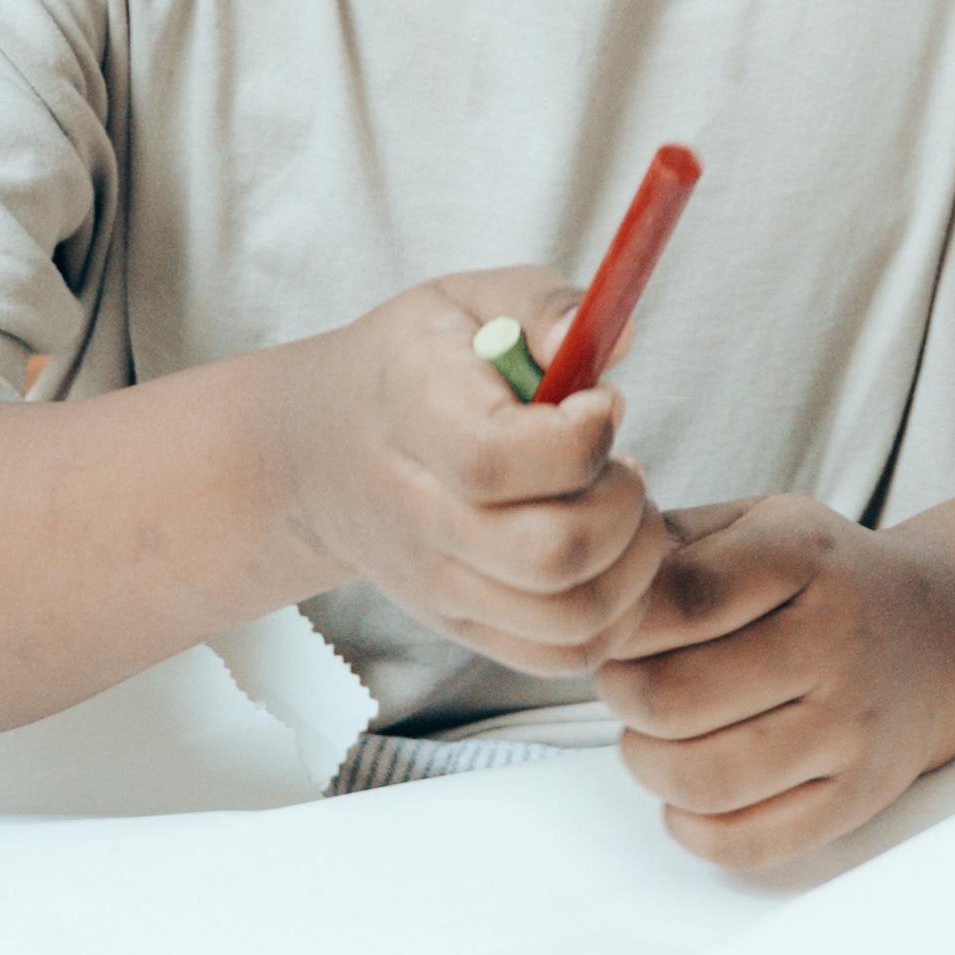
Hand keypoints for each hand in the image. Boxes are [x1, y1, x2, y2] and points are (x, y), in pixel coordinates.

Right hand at [274, 267, 668, 675]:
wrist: (320, 452)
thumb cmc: (413, 364)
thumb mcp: (467, 300)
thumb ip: (544, 306)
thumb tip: (623, 337)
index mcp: (414, 418)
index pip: (499, 462)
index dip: (581, 436)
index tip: (599, 401)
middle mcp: (421, 519)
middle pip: (551, 554)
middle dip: (623, 502)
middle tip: (619, 461)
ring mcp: (441, 588)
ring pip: (573, 617)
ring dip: (634, 559)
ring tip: (620, 504)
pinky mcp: (466, 628)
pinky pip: (567, 653)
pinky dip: (621, 610)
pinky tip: (612, 549)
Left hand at [590, 496, 954, 866]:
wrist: (940, 636)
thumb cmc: (824, 580)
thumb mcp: (761, 524)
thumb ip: (673, 542)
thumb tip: (586, 582)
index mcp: (805, 558)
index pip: (678, 601)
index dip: (617, 625)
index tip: (613, 629)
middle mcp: (837, 642)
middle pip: (670, 699)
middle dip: (622, 696)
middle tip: (628, 683)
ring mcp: (851, 729)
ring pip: (698, 779)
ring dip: (648, 763)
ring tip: (657, 735)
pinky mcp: (856, 798)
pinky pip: (742, 844)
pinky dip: (690, 825)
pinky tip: (691, 789)